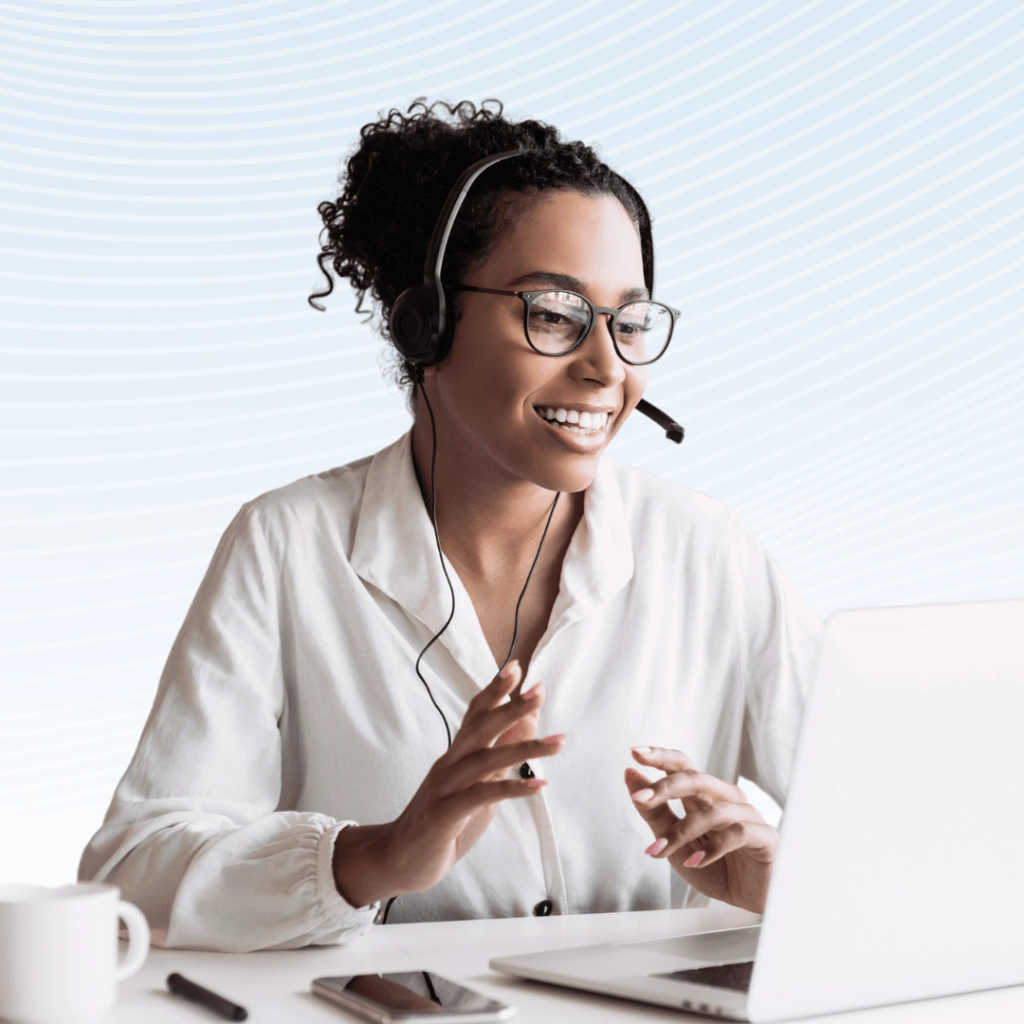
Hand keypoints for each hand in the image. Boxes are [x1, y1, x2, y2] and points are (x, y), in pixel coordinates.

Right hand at [333, 660, 564, 906]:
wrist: (397, 860)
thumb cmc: (441, 822)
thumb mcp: (476, 788)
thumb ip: (498, 759)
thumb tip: (527, 727)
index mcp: (455, 756)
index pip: (475, 715)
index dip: (495, 691)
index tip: (518, 668)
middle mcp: (449, 765)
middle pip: (480, 727)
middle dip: (511, 707)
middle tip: (539, 690)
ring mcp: (444, 788)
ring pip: (486, 760)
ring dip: (525, 748)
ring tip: (559, 742)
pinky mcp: (444, 815)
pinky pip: (480, 796)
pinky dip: (511, 788)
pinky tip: (538, 784)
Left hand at [625, 746, 776, 913]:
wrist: (750, 900)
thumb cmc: (715, 868)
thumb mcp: (675, 844)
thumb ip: (654, 812)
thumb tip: (630, 774)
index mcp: (704, 796)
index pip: (683, 766)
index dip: (661, 757)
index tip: (635, 752)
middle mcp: (726, 799)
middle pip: (696, 779)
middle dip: (665, 787)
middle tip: (640, 798)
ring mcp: (748, 815)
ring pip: (712, 811)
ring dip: (681, 832)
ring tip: (660, 850)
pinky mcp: (765, 837)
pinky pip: (737, 834)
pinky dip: (712, 849)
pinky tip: (694, 861)